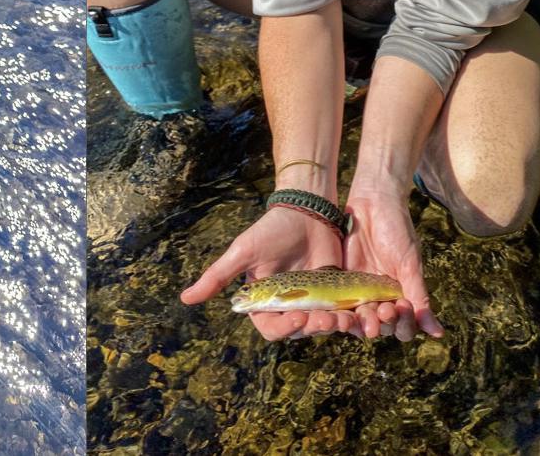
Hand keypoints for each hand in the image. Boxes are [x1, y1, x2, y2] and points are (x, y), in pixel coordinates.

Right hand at [180, 207, 360, 340]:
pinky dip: (348, 318)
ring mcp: (312, 299)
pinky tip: (355, 313)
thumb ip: (217, 276)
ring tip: (342, 317)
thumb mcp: (243, 252)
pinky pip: (341, 313)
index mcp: (264, 299)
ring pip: (322, 326)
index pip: (271, 328)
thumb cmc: (271, 229)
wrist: (307, 209)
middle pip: (299, 330)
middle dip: (312, 328)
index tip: (298, 316)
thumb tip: (184, 300)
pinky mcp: (334, 293)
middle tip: (326, 318)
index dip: (284, 328)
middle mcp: (287, 303)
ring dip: (332, 326)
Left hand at [343, 187, 443, 340]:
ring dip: (358, 322)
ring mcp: (357, 289)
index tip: (401, 308)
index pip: (401, 325)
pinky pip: (336, 299)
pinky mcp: (338, 278)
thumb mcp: (409, 264)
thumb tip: (437, 333)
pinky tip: (335, 313)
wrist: (373, 202)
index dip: (402, 324)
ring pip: (356, 316)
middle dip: (380, 323)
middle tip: (380, 313)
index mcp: (399, 296)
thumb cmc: (397, 231)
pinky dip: (336, 310)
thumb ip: (418, 296)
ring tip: (359, 319)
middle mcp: (378, 297)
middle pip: (379, 324)